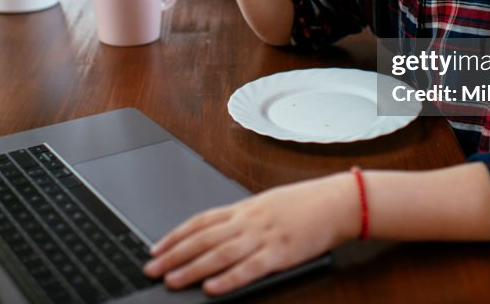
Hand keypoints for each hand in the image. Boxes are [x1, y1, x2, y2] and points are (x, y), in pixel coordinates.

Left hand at [143, 173, 358, 295]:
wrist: (336, 202)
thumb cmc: (304, 204)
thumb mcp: (267, 204)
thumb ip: (242, 218)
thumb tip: (215, 232)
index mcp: (244, 208)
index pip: (200, 221)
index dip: (175, 235)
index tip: (156, 249)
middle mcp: (249, 221)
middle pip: (203, 238)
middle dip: (174, 255)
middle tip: (152, 268)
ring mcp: (264, 236)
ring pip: (220, 254)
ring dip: (193, 268)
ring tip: (172, 280)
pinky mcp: (281, 254)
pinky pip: (249, 268)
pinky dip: (228, 279)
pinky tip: (212, 288)